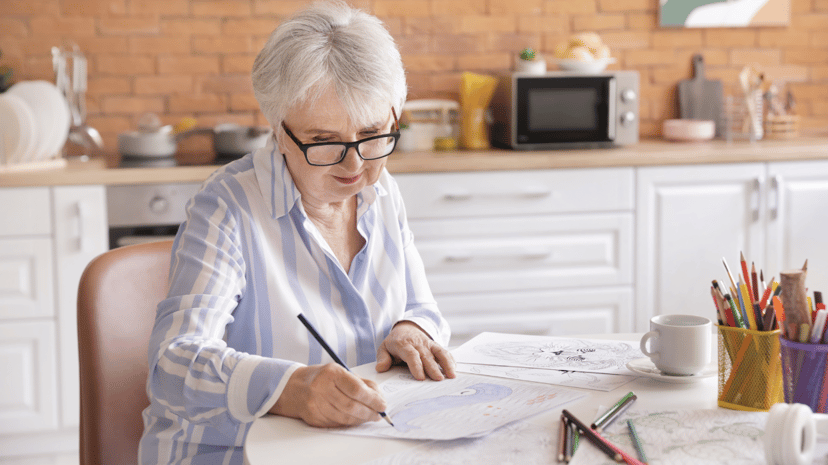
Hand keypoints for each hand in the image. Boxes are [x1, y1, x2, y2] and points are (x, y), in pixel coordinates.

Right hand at [269, 363, 386, 426]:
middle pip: (351, 406)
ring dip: (361, 419)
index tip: (382, 404)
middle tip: (378, 414)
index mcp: (331, 373)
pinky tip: (355, 419)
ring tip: (369, 417)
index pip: (356, 389)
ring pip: (344, 417)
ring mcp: (315, 404)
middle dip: (369, 412)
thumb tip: (379, 397)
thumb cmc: (321, 378)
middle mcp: (321, 388)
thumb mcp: (340, 372)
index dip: (373, 399)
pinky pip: (336, 423)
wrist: (294, 387)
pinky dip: (349, 423)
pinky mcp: (313, 417)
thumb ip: (361, 382)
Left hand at [375, 321, 455, 380]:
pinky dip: (450, 360)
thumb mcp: (384, 348)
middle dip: (433, 368)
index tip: (421, 378)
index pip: (411, 355)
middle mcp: (418, 344)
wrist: (405, 328)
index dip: (416, 366)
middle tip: (439, 380)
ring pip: (439, 352)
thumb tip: (380, 368)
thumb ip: (382, 358)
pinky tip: (454, 370)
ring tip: (452, 375)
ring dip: (446, 364)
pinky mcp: (435, 346)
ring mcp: (428, 344)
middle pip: (427, 356)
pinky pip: (444, 352)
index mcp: (404, 345)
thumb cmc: (395, 342)